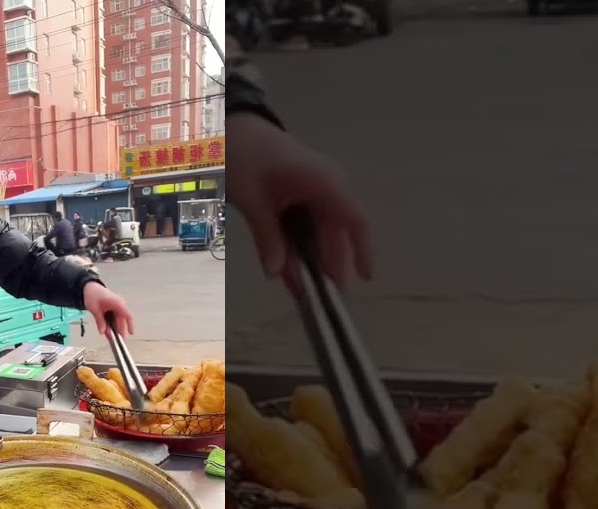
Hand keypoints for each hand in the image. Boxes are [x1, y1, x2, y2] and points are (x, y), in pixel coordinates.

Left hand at [84, 283, 134, 335]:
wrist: (88, 286)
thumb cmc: (92, 295)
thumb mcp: (95, 309)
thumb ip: (100, 321)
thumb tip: (103, 332)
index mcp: (117, 303)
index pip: (127, 315)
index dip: (130, 325)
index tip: (130, 333)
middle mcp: (119, 304)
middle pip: (122, 320)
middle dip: (119, 330)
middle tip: (116, 340)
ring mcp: (116, 306)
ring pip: (117, 319)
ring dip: (113, 328)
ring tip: (109, 337)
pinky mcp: (112, 307)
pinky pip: (113, 317)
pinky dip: (110, 323)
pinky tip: (106, 330)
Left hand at [227, 112, 371, 286]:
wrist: (233, 123)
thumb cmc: (244, 156)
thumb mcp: (253, 200)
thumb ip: (268, 238)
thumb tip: (277, 275)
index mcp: (324, 183)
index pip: (354, 222)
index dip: (362, 252)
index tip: (364, 279)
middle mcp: (328, 184)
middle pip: (337, 231)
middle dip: (329, 264)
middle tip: (319, 296)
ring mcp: (317, 185)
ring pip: (321, 228)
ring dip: (311, 256)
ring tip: (300, 286)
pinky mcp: (303, 187)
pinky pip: (308, 220)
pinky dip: (300, 241)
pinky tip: (287, 263)